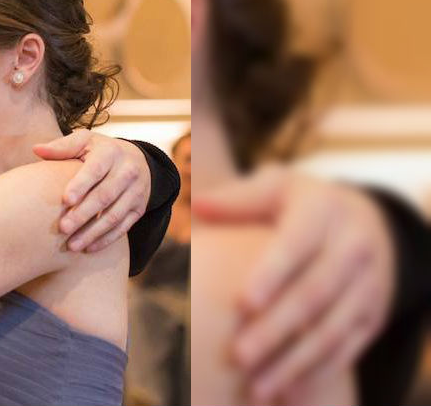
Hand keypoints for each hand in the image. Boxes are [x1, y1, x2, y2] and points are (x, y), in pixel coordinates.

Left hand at [33, 129, 149, 251]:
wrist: (137, 160)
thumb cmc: (99, 151)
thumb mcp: (84, 141)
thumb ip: (62, 147)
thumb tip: (36, 150)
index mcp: (111, 153)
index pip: (96, 170)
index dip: (81, 185)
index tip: (66, 200)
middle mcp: (128, 172)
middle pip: (105, 196)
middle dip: (84, 214)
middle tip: (63, 228)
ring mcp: (136, 192)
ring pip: (115, 215)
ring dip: (93, 232)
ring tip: (72, 245)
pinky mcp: (139, 209)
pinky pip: (124, 227)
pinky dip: (106, 240)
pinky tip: (89, 249)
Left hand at [193, 166, 393, 402]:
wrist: (371, 222)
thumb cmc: (300, 205)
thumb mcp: (276, 188)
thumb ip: (239, 199)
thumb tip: (199, 206)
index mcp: (323, 211)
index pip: (296, 245)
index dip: (271, 275)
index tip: (243, 304)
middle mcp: (353, 247)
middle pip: (314, 295)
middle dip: (276, 329)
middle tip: (239, 356)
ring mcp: (368, 284)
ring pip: (332, 329)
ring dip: (294, 362)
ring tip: (256, 387)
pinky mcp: (372, 315)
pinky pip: (348, 350)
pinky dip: (318, 375)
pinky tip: (287, 395)